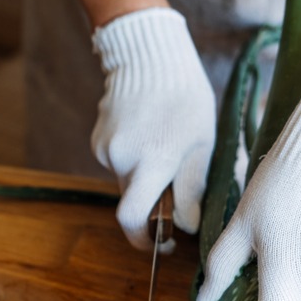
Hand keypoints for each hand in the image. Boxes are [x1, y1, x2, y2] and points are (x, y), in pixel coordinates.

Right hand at [91, 8, 214, 250]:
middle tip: (174, 181)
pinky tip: (145, 135)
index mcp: (152, 161)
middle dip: (153, 201)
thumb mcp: (202, 141)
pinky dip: (133, 160)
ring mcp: (106, 150)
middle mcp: (122, 159)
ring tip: (162, 144)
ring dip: (144, 177)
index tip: (162, 243)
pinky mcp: (98, 142)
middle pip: (133, 200)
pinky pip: (118, 165)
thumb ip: (193, 186)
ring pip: (127, 182)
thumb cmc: (185, 97)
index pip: (133, 218)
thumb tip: (187, 225)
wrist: (148, 57)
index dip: (144, 240)